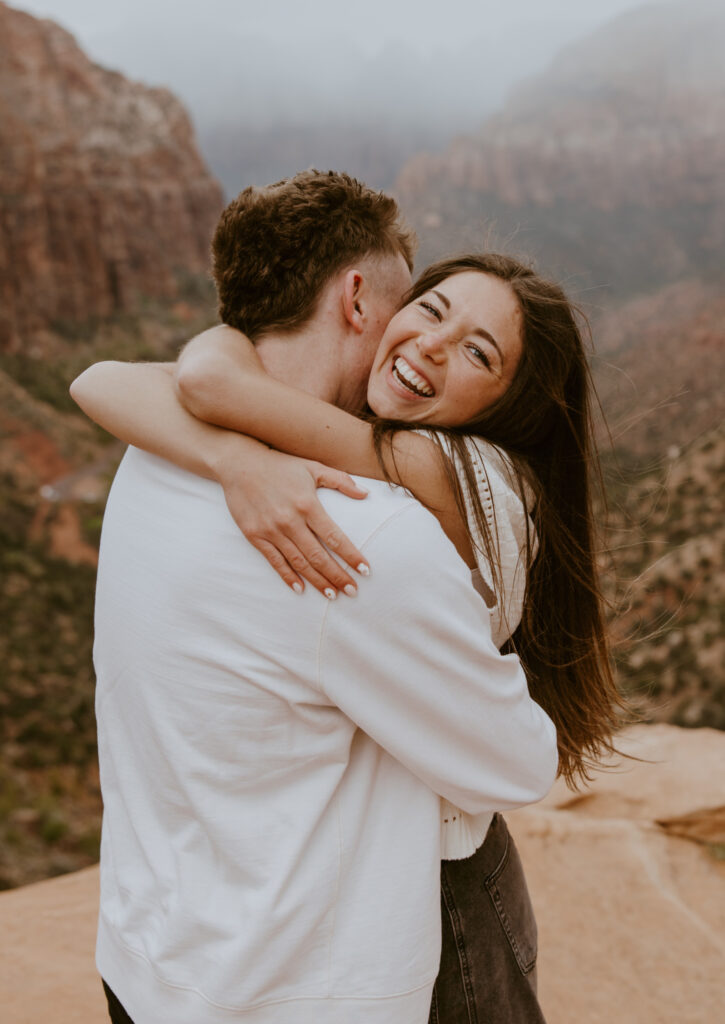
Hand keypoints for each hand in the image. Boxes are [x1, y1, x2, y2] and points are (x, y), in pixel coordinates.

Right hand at [217, 448, 369, 597]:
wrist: (239, 464)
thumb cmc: (280, 465)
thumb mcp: (313, 467)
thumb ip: (341, 481)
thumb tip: (366, 494)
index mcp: (308, 504)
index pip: (335, 537)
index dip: (351, 556)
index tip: (365, 570)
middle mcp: (290, 520)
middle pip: (318, 556)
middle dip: (338, 576)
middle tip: (352, 591)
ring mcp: (271, 530)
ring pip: (299, 562)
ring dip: (317, 581)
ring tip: (332, 595)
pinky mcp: (255, 535)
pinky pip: (275, 561)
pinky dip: (288, 576)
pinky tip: (300, 589)